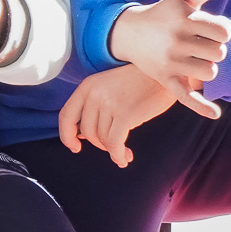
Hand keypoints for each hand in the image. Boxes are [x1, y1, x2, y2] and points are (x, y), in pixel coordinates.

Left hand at [57, 66, 178, 167]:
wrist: (164, 72)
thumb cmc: (138, 83)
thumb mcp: (108, 87)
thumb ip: (93, 106)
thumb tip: (82, 135)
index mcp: (87, 86)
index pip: (66, 116)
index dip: (67, 135)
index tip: (76, 147)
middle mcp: (94, 94)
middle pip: (86, 131)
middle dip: (99, 145)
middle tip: (113, 148)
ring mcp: (109, 103)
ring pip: (102, 138)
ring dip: (112, 150)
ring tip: (125, 153)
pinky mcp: (125, 114)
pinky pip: (115, 143)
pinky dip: (118, 155)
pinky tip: (125, 158)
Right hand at [107, 0, 230, 119]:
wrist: (129, 32)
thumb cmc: (164, 13)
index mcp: (184, 18)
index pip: (224, 31)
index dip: (221, 31)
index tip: (209, 29)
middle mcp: (177, 40)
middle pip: (219, 53)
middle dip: (214, 49)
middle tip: (200, 45)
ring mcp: (171, 61)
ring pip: (209, 72)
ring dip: (207, 68)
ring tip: (195, 59)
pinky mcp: (165, 79)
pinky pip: (186, 96)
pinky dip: (200, 106)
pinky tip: (215, 113)